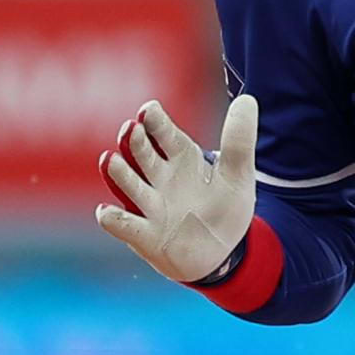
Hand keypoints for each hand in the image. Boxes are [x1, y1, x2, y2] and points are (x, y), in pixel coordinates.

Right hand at [93, 96, 258, 284]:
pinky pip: (124, 225)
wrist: (223, 253)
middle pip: (141, 155)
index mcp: (181, 159)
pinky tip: (107, 213)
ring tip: (110, 160)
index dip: (156, 122)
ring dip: (118, 173)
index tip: (150, 110)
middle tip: (131, 129)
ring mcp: (150, 207)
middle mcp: (160, 179)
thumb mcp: (239, 175)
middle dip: (134, 142)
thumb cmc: (225, 208)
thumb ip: (239, 140)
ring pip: (128, 185)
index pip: (164, 134)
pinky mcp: (145, 235)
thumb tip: (248, 100)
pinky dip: (114, 219)